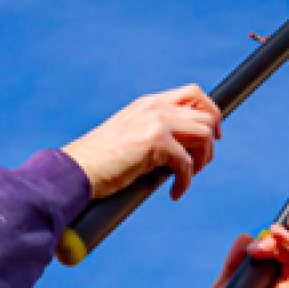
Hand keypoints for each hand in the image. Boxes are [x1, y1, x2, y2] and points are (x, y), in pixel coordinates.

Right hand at [62, 85, 221, 199]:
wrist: (75, 170)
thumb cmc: (99, 162)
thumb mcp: (130, 136)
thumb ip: (155, 132)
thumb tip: (186, 149)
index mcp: (148, 103)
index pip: (194, 93)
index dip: (211, 113)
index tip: (213, 136)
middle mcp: (154, 107)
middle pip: (206, 116)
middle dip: (209, 144)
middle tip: (197, 166)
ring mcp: (156, 121)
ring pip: (204, 135)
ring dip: (201, 162)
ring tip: (185, 179)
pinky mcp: (155, 142)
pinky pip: (188, 163)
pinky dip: (185, 182)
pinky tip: (174, 193)